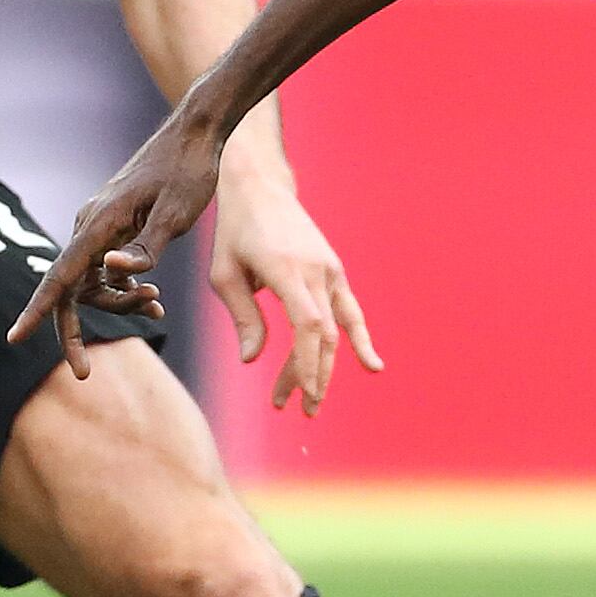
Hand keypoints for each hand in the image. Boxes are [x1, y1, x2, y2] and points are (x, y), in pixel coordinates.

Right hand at [12, 104, 233, 374]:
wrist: (196, 134)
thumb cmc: (188, 171)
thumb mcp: (177, 215)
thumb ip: (147, 249)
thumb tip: (114, 272)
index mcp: (100, 223)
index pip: (62, 275)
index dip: (38, 310)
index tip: (14, 337)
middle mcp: (91, 226)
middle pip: (69, 289)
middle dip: (74, 332)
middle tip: (85, 374)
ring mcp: (99, 227)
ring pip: (92, 284)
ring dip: (118, 305)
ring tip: (156, 307)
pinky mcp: (112, 229)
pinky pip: (107, 271)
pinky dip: (126, 289)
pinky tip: (153, 299)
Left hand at [204, 147, 384, 414]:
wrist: (260, 187)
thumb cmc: (234, 232)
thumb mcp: (224, 273)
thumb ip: (244, 316)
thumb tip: (253, 361)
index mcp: (286, 269)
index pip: (307, 325)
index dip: (308, 363)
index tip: (301, 393)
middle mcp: (315, 270)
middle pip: (322, 334)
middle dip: (312, 375)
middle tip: (298, 409)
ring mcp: (330, 270)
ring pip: (338, 327)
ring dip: (329, 366)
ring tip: (315, 401)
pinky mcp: (334, 271)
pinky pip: (350, 310)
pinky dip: (360, 339)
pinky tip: (371, 365)